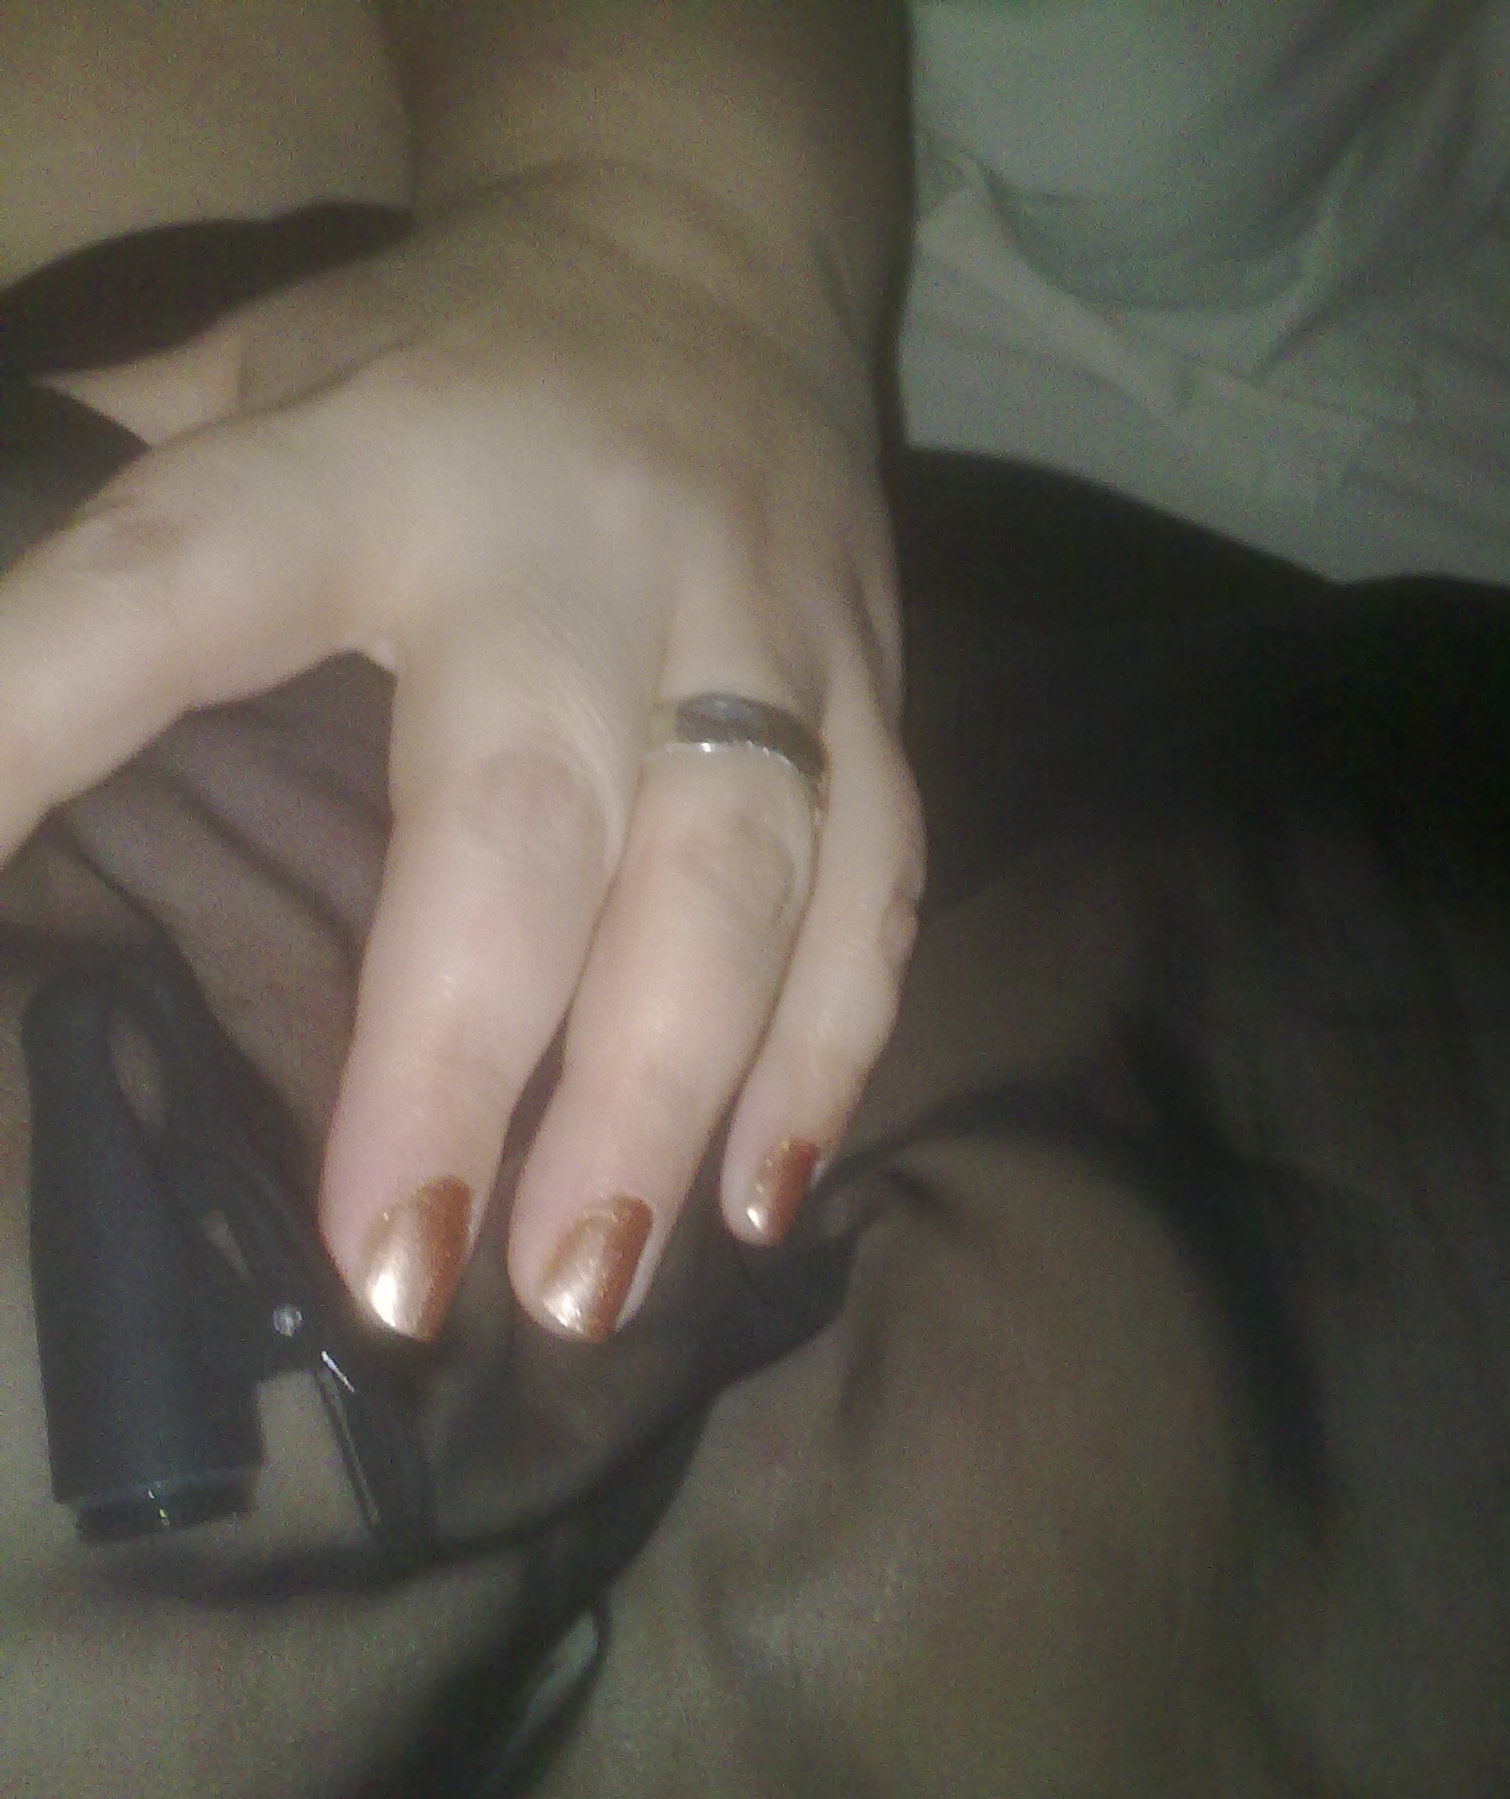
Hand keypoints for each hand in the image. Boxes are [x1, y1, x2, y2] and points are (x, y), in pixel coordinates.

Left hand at [0, 177, 921, 1338]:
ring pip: (739, 881)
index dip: (45, 717)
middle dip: (466, 1057)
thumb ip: (121, 492)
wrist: (715, 252)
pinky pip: (880, 887)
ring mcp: (763, 623)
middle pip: (530, 817)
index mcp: (370, 456)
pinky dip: (829, 1051)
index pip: (183, 581)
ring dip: (668, 1101)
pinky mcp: (882, 688)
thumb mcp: (255, 368)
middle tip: (404, 1277)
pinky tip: (764, 1198)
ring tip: (586, 1292)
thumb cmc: (448, 354)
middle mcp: (583, 550)